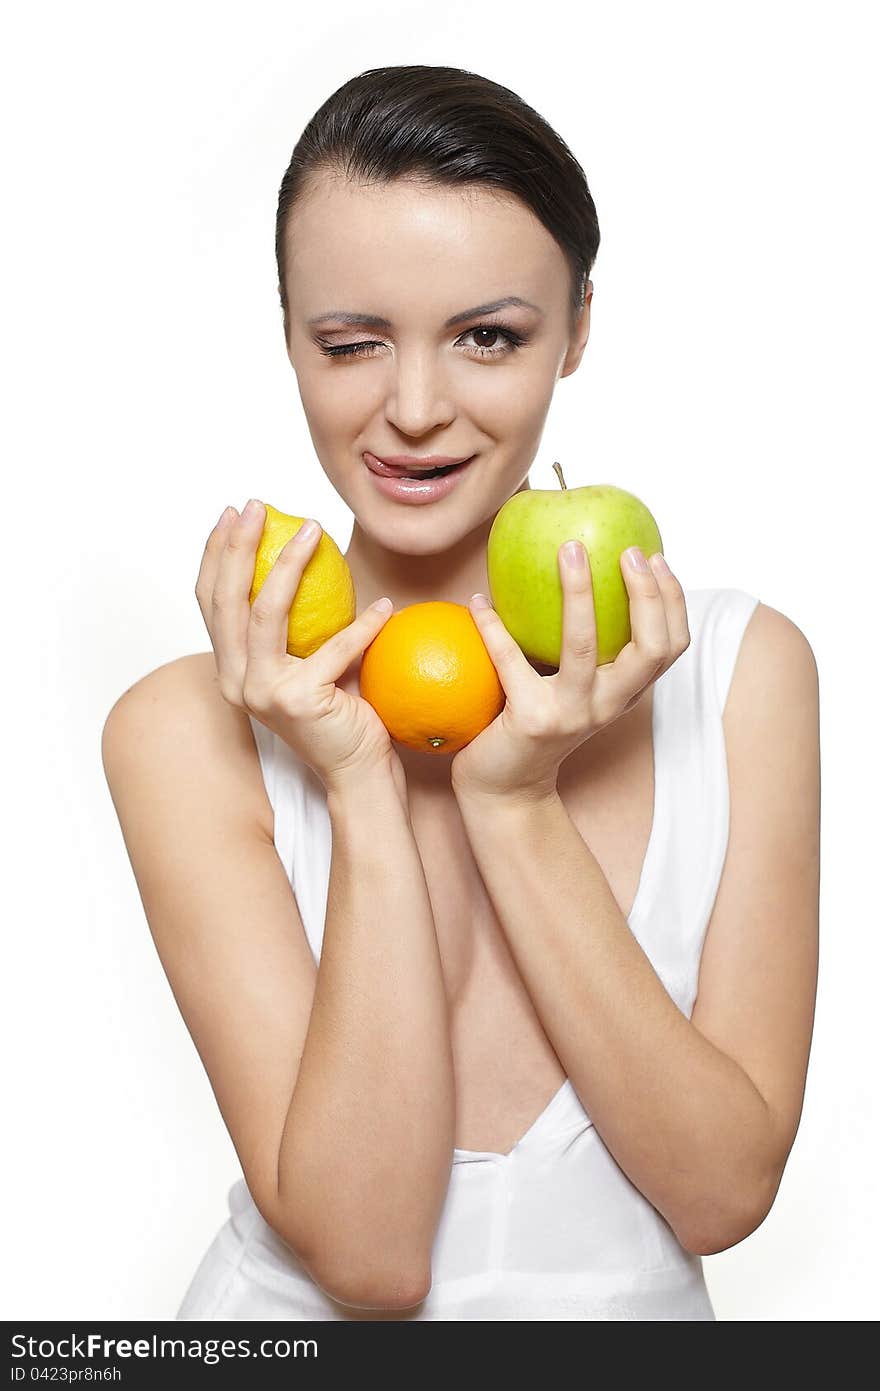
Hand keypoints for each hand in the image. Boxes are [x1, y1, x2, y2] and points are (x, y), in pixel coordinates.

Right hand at [195, 501, 402, 795]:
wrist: (357, 770)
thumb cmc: (340, 711)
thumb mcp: (310, 661)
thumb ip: (298, 625)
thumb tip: (302, 557)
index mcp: (232, 670)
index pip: (211, 602)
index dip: (216, 555)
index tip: (231, 514)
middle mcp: (237, 681)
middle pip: (227, 600)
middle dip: (237, 545)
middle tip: (255, 505)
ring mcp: (263, 692)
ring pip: (266, 612)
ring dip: (288, 563)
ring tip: (312, 529)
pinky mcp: (299, 700)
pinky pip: (334, 648)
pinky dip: (362, 626)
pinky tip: (384, 606)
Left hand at [450, 543, 690, 802]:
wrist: (505, 789)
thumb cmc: (535, 723)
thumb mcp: (571, 687)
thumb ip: (584, 647)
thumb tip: (577, 567)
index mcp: (623, 693)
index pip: (671, 646)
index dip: (672, 600)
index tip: (655, 556)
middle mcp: (607, 705)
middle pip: (650, 647)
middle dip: (646, 593)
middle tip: (626, 549)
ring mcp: (571, 715)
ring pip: (585, 647)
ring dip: (579, 593)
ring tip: (568, 551)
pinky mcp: (531, 720)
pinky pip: (510, 660)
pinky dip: (491, 626)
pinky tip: (478, 600)